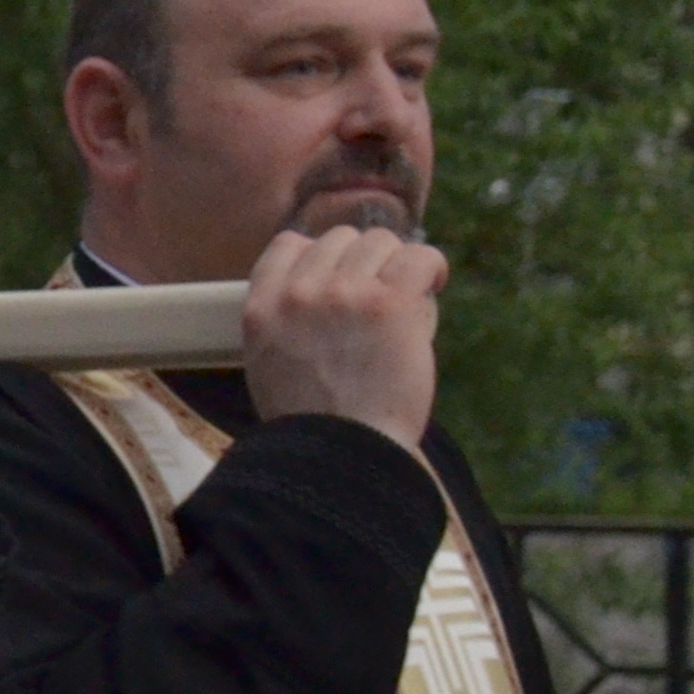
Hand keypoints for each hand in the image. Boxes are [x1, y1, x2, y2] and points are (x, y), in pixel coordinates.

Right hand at [239, 221, 444, 451]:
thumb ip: (287, 320)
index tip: (340, 277)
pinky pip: (420, 257)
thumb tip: (329, 287)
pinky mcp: (391, 304)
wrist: (341, 456)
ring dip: (397, 265)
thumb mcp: (268, 363)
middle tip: (379, 294)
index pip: (289, 245)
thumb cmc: (312, 423)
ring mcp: (345, 294)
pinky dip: (431, 268)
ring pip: (381, 242)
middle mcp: (299, 293)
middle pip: (340, 238)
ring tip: (407, 297)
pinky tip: (432, 285)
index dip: (320, 255)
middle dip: (364, 261)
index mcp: (261, 309)